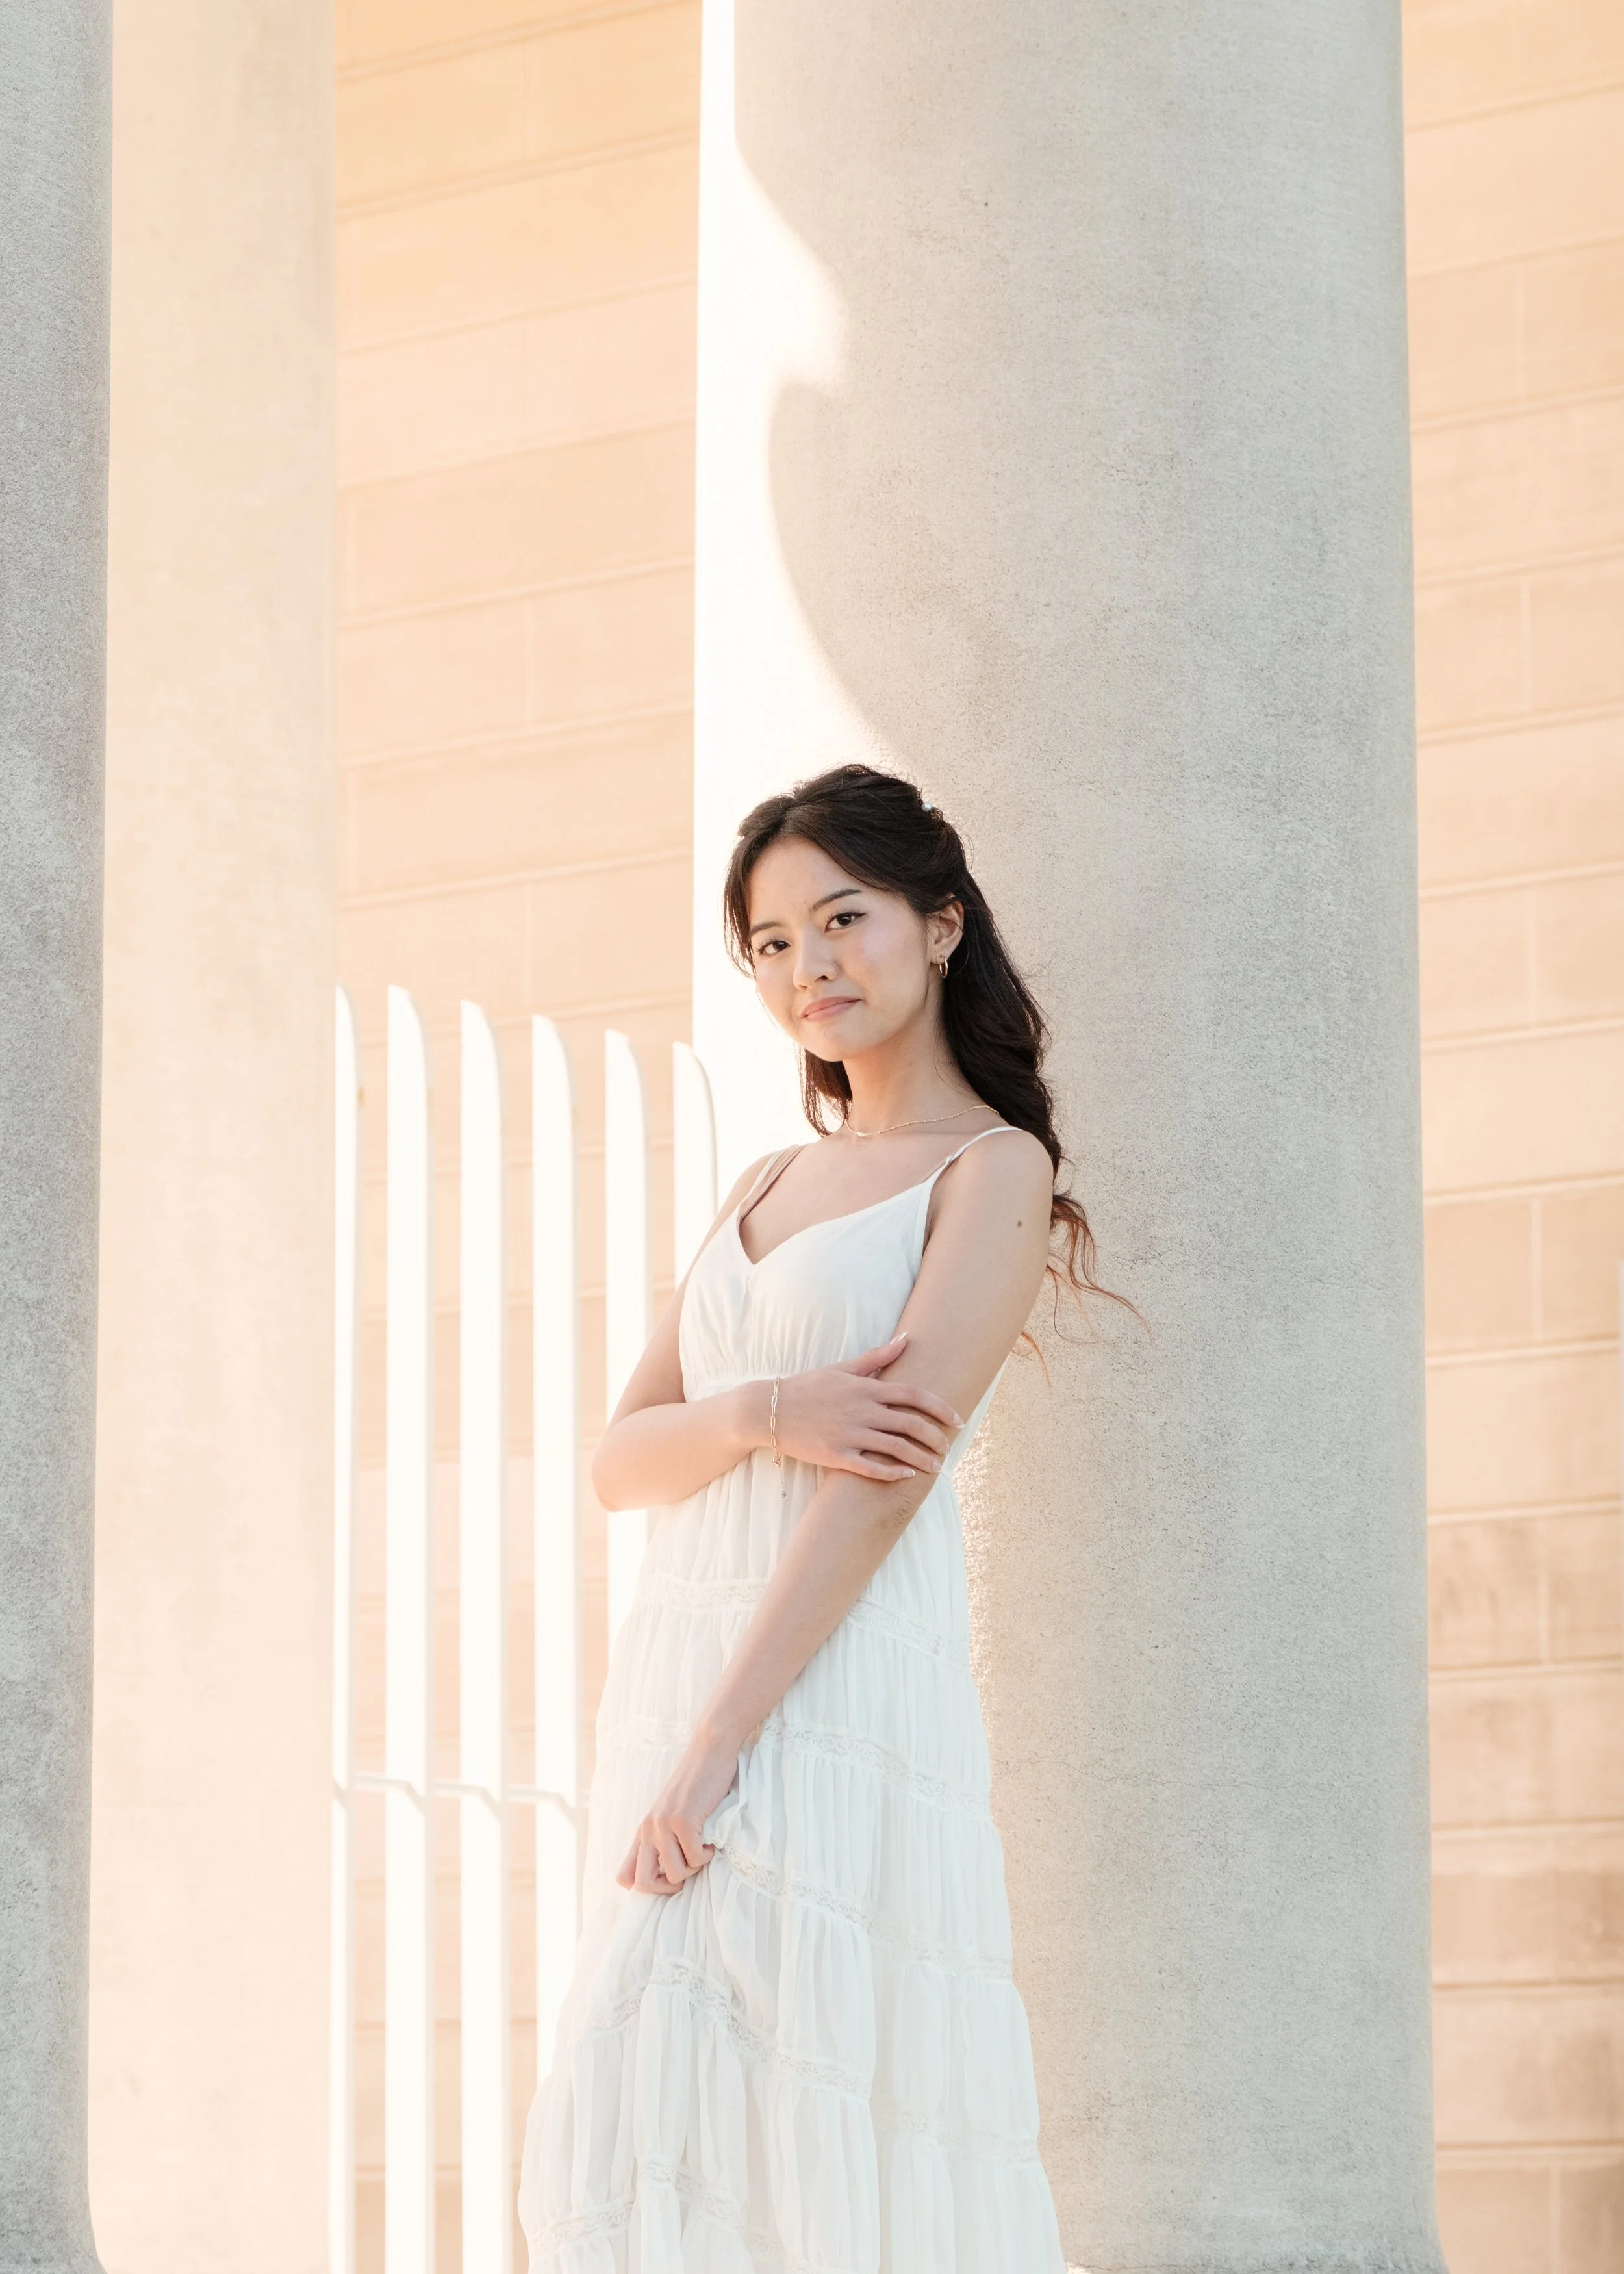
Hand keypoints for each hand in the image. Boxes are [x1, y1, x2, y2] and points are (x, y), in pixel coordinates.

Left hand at [616, 1725, 739, 1895]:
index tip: (669, 1877)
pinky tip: (712, 1840)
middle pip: (642, 1884)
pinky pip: (695, 1858)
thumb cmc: (698, 1784)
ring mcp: (664, 1824)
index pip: (625, 1876)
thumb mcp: (672, 1813)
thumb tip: (666, 1876)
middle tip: (688, 1869)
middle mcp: (649, 1829)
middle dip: (668, 1887)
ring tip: (702, 1848)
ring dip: (694, 1868)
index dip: (646, 1888)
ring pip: (674, 1874)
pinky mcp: (683, 1820)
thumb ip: (664, 1838)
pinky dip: (707, 1855)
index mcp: (644, 1830)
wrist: (710, 1750)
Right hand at [772, 1336, 962, 1481]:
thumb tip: (906, 1338)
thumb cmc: (808, 1387)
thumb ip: (877, 1357)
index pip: (913, 1395)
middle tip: (947, 1448)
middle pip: (911, 1424)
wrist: (769, 1410)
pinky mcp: (837, 1456)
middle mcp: (862, 1411)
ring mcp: (850, 1434)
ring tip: (935, 1467)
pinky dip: (893, 1473)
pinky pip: (872, 1468)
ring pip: (897, 1449)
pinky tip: (907, 1476)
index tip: (957, 1419)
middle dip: (936, 1438)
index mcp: (866, 1388)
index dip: (940, 1408)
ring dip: (922, 1459)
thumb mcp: (843, 1368)